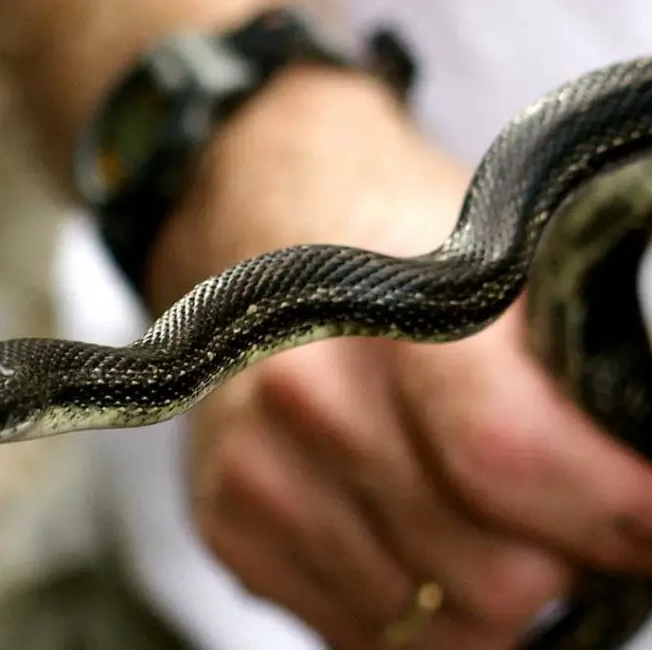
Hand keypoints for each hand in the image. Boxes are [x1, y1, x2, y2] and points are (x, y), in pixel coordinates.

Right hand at [146, 68, 651, 648]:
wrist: (265, 229)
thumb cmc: (398, 256)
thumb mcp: (502, 275)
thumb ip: (571, 385)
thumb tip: (645, 505)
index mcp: (390, 312)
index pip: (511, 455)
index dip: (614, 511)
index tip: (651, 524)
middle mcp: (306, 395)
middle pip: (492, 578)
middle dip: (549, 560)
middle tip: (547, 507)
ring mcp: (257, 469)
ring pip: (430, 628)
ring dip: (470, 589)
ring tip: (460, 508)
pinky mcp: (228, 523)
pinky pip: (360, 635)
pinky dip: (401, 604)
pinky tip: (393, 527)